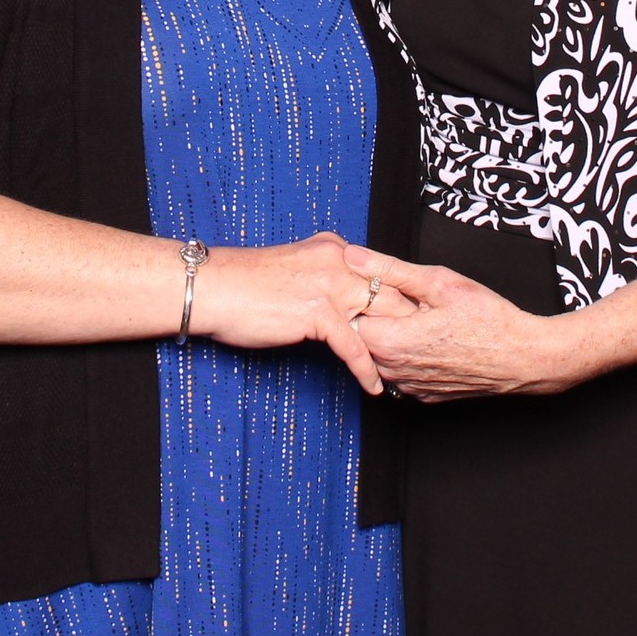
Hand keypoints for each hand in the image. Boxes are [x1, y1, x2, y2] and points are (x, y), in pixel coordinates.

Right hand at [191, 232, 418, 395]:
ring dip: (395, 350)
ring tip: (406, 373)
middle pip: (390, 294)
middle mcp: (338, 261)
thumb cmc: (244, 285)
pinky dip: (367, 369)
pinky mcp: (318, 311)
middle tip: (424, 352)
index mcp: (335, 249)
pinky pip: (354, 346)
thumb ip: (324, 277)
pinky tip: (374, 386)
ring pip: (380, 319)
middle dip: (409, 325)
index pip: (381, 274)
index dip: (402, 301)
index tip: (416, 324)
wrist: (212, 287)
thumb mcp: (295, 270)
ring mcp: (330, 285)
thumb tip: (344, 301)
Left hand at [344, 248, 592, 400]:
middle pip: (364, 339)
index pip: (350, 318)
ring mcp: (409, 388)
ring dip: (394, 338)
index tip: (384, 288)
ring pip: (382, 357)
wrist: (524, 358)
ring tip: (425, 320)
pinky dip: (410, 357)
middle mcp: (395, 371)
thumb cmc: (489, 319)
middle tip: (410, 301)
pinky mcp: (424, 396)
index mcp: (392, 342)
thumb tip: (353, 256)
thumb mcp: (438, 282)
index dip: (364, 299)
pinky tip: (435, 341)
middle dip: (379, 318)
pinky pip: (403, 373)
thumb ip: (389, 269)